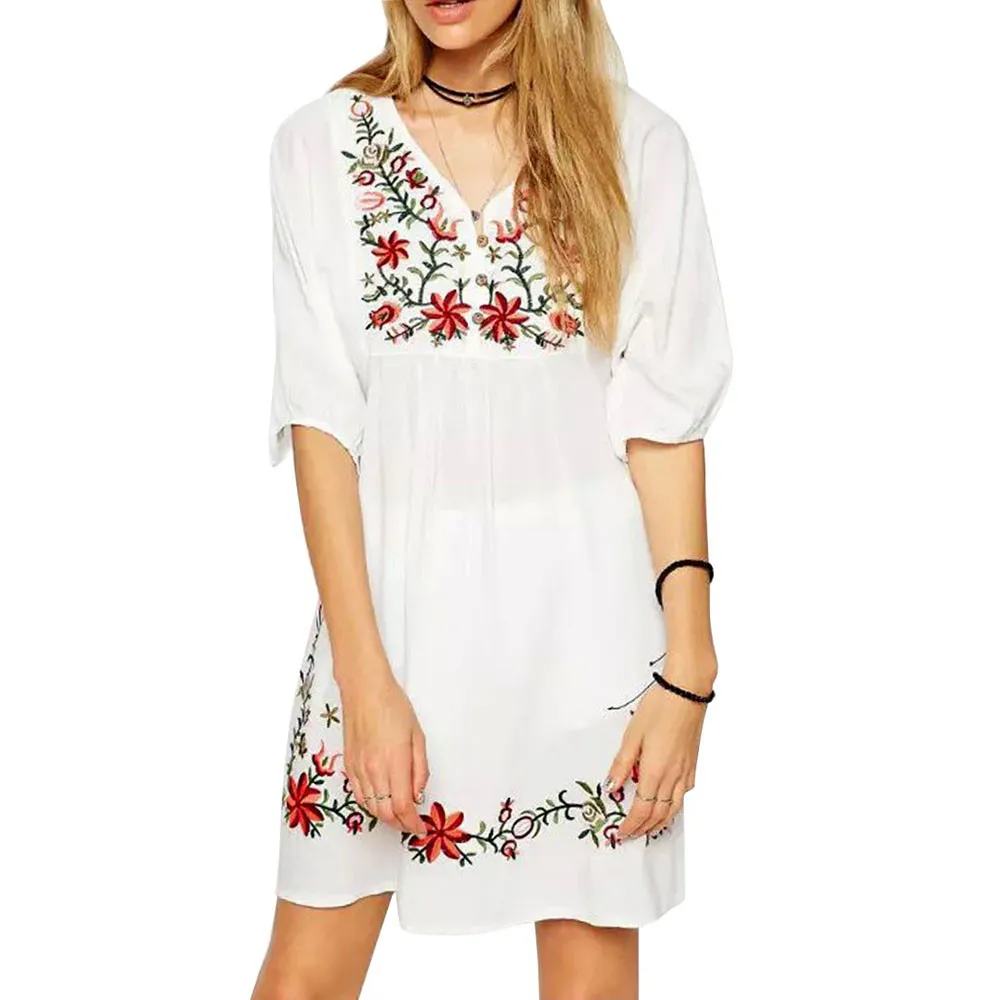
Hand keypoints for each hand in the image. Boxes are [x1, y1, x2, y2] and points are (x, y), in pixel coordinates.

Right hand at [340, 667, 428, 836]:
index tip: (420, 828)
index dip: (412, 823)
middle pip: (385, 813)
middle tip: (412, 824)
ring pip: (371, 807)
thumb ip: (420, 769)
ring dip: (386, 817)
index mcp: (394, 762)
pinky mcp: (348, 766)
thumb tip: (418, 794)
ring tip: (399, 815)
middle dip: (400, 824)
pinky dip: (371, 805)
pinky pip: (358, 796)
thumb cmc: (394, 707)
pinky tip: (380, 803)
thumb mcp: (418, 736)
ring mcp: (358, 769)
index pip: (403, 806)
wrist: (364, 691)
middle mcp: (373, 770)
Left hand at [606, 651, 713, 839]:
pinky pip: (684, 794)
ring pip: (674, 808)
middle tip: (630, 836)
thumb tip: (610, 788)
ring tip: (649, 829)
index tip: (619, 834)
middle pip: (659, 814)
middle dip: (643, 829)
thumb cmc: (659, 708)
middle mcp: (674, 776)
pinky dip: (674, 807)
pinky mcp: (693, 764)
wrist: (688, 692)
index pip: (641, 810)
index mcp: (656, 771)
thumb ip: (621, 764)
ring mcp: (686, 771)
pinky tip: (669, 805)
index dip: (630, 825)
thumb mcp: (632, 735)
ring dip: (660, 823)